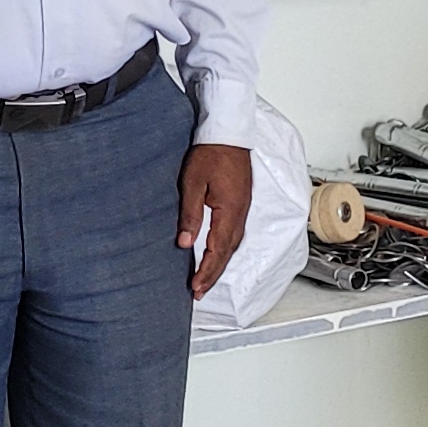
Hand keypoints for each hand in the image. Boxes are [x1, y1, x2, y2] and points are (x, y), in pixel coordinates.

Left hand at [179, 143, 255, 299]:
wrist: (228, 134)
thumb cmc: (210, 154)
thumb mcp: (193, 183)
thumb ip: (190, 215)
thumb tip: (185, 243)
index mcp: (230, 211)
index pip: (217, 250)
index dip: (206, 271)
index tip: (195, 287)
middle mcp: (240, 214)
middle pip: (227, 253)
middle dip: (213, 275)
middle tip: (198, 292)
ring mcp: (242, 210)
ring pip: (232, 246)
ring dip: (219, 264)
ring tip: (206, 279)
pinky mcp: (240, 204)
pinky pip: (234, 235)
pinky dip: (224, 250)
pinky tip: (216, 253)